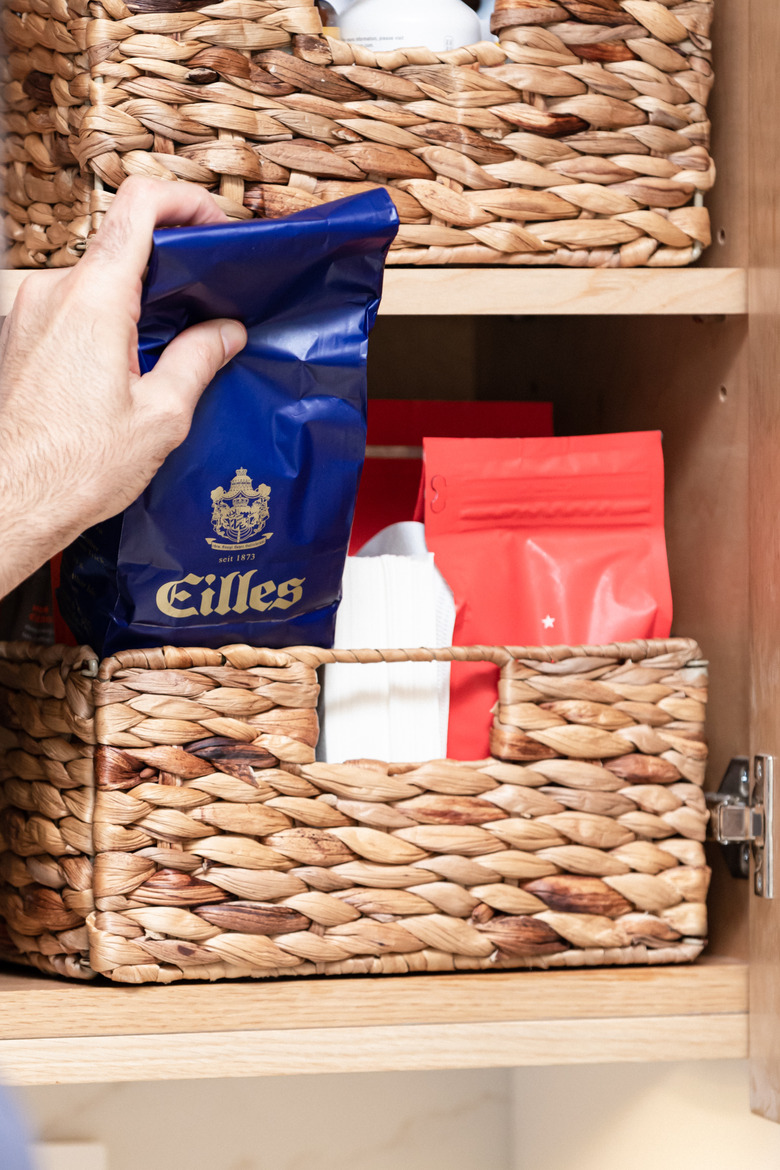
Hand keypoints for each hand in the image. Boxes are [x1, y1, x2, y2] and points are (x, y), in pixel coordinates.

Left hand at [0, 177, 247, 599]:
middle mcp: (52, 292)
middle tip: (205, 304)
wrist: (10, 504)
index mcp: (94, 299)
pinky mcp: (17, 338)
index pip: (139, 206)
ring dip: (133, 305)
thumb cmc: (77, 467)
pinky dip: (103, 325)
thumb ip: (199, 359)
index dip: (184, 200)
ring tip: (165, 351)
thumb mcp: (161, 416)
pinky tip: (123, 373)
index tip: (213, 222)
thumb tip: (226, 332)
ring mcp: (27, 313)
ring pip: (94, 284)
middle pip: (119, 249)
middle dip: (168, 271)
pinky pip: (69, 311)